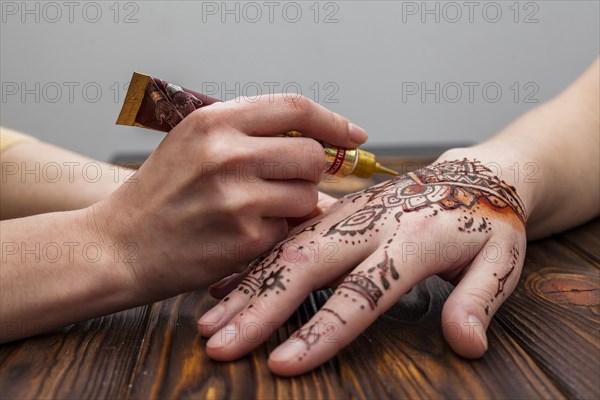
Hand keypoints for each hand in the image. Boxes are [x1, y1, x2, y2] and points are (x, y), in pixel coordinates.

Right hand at [91, 94, 367, 298]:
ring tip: (256, 210)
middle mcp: (227, 153)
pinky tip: (244, 233)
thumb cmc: (160, 194)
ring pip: (307, 195)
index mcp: (215, 121)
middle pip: (312, 154)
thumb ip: (251, 136)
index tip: (355, 135)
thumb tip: (320, 146)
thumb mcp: (194, 144)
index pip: (295, 108)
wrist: (118, 246)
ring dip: (294, 205)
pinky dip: (277, 233)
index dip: (333, 122)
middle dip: (310, 172)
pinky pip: (289, 230)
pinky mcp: (245, 238)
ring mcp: (237, 197)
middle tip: (287, 184)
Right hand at [197, 157, 527, 375]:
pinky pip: (288, 237)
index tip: (284, 363)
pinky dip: (255, 262)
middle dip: (260, 309)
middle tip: (221, 344)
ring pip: (287, 250)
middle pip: (306, 268)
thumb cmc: (487, 220)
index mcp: (411, 240)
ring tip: (210, 321)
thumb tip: (467, 345)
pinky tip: (226, 284)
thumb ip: (478, 299)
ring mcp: (348, 216)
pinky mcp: (336, 214)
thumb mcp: (502, 259)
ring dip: (247, 287)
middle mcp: (369, 225)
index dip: (323, 331)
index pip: (361, 293)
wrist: (473, 175)